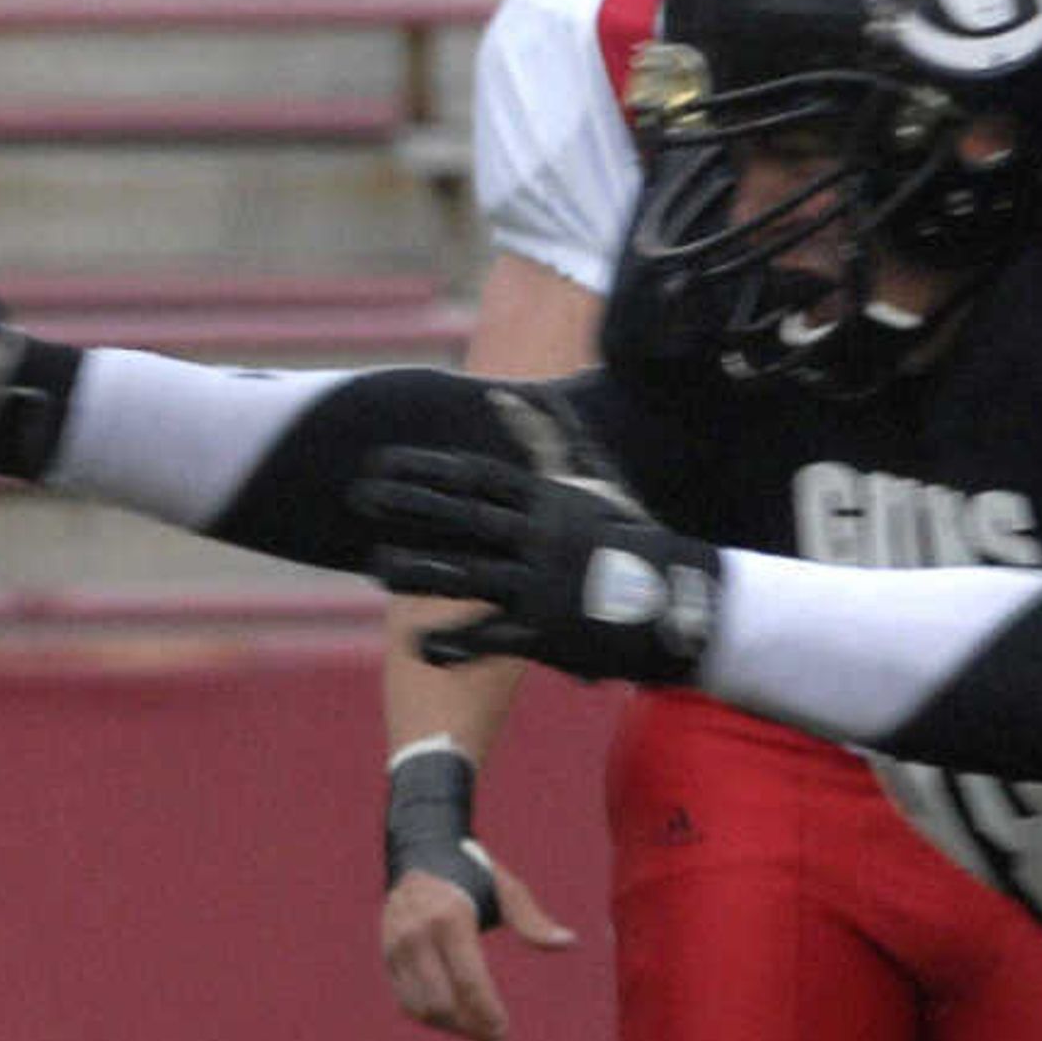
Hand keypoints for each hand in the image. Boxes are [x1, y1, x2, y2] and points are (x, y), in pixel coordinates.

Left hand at [354, 446, 724, 684]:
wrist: (682, 600)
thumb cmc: (630, 541)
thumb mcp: (591, 485)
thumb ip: (546, 442)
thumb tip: (507, 396)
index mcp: (548, 503)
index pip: (476, 476)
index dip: (424, 468)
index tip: (379, 462)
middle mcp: (541, 537)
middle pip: (462, 516)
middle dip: (408, 506)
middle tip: (359, 497)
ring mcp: (542, 583)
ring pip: (467, 574)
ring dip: (418, 570)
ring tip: (375, 568)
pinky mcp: (546, 631)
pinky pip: (488, 637)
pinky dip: (451, 642)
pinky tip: (417, 644)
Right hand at [379, 851, 575, 1040]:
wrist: (422, 854)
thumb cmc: (474, 874)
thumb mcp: (507, 890)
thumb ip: (534, 921)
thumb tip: (570, 943)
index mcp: (450, 918)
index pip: (469, 982)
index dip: (488, 1013)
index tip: (504, 1030)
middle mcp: (417, 934)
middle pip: (442, 1003)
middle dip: (471, 1027)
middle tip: (495, 1036)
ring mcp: (396, 946)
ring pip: (421, 1008)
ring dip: (452, 1027)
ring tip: (478, 1030)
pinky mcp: (387, 955)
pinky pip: (406, 1001)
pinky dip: (431, 1017)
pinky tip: (456, 1018)